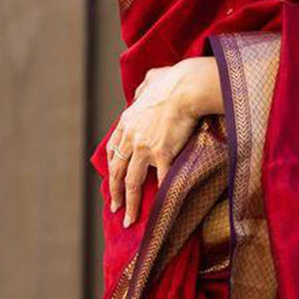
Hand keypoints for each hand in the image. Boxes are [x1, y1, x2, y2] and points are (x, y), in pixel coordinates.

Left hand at [107, 60, 219, 226]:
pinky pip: (159, 181)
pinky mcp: (162, 154)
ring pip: (132, 181)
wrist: (186, 87)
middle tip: (114, 208)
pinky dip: (158, 197)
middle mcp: (131, 137)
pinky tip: (158, 210)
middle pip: (117, 171)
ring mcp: (145, 147)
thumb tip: (143, 90)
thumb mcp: (151, 80)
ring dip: (129, 203)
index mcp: (127, 122)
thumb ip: (144, 87)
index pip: (112, 149)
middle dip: (114, 192)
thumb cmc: (173, 80)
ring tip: (129, 219)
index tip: (112, 179)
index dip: (111, 167)